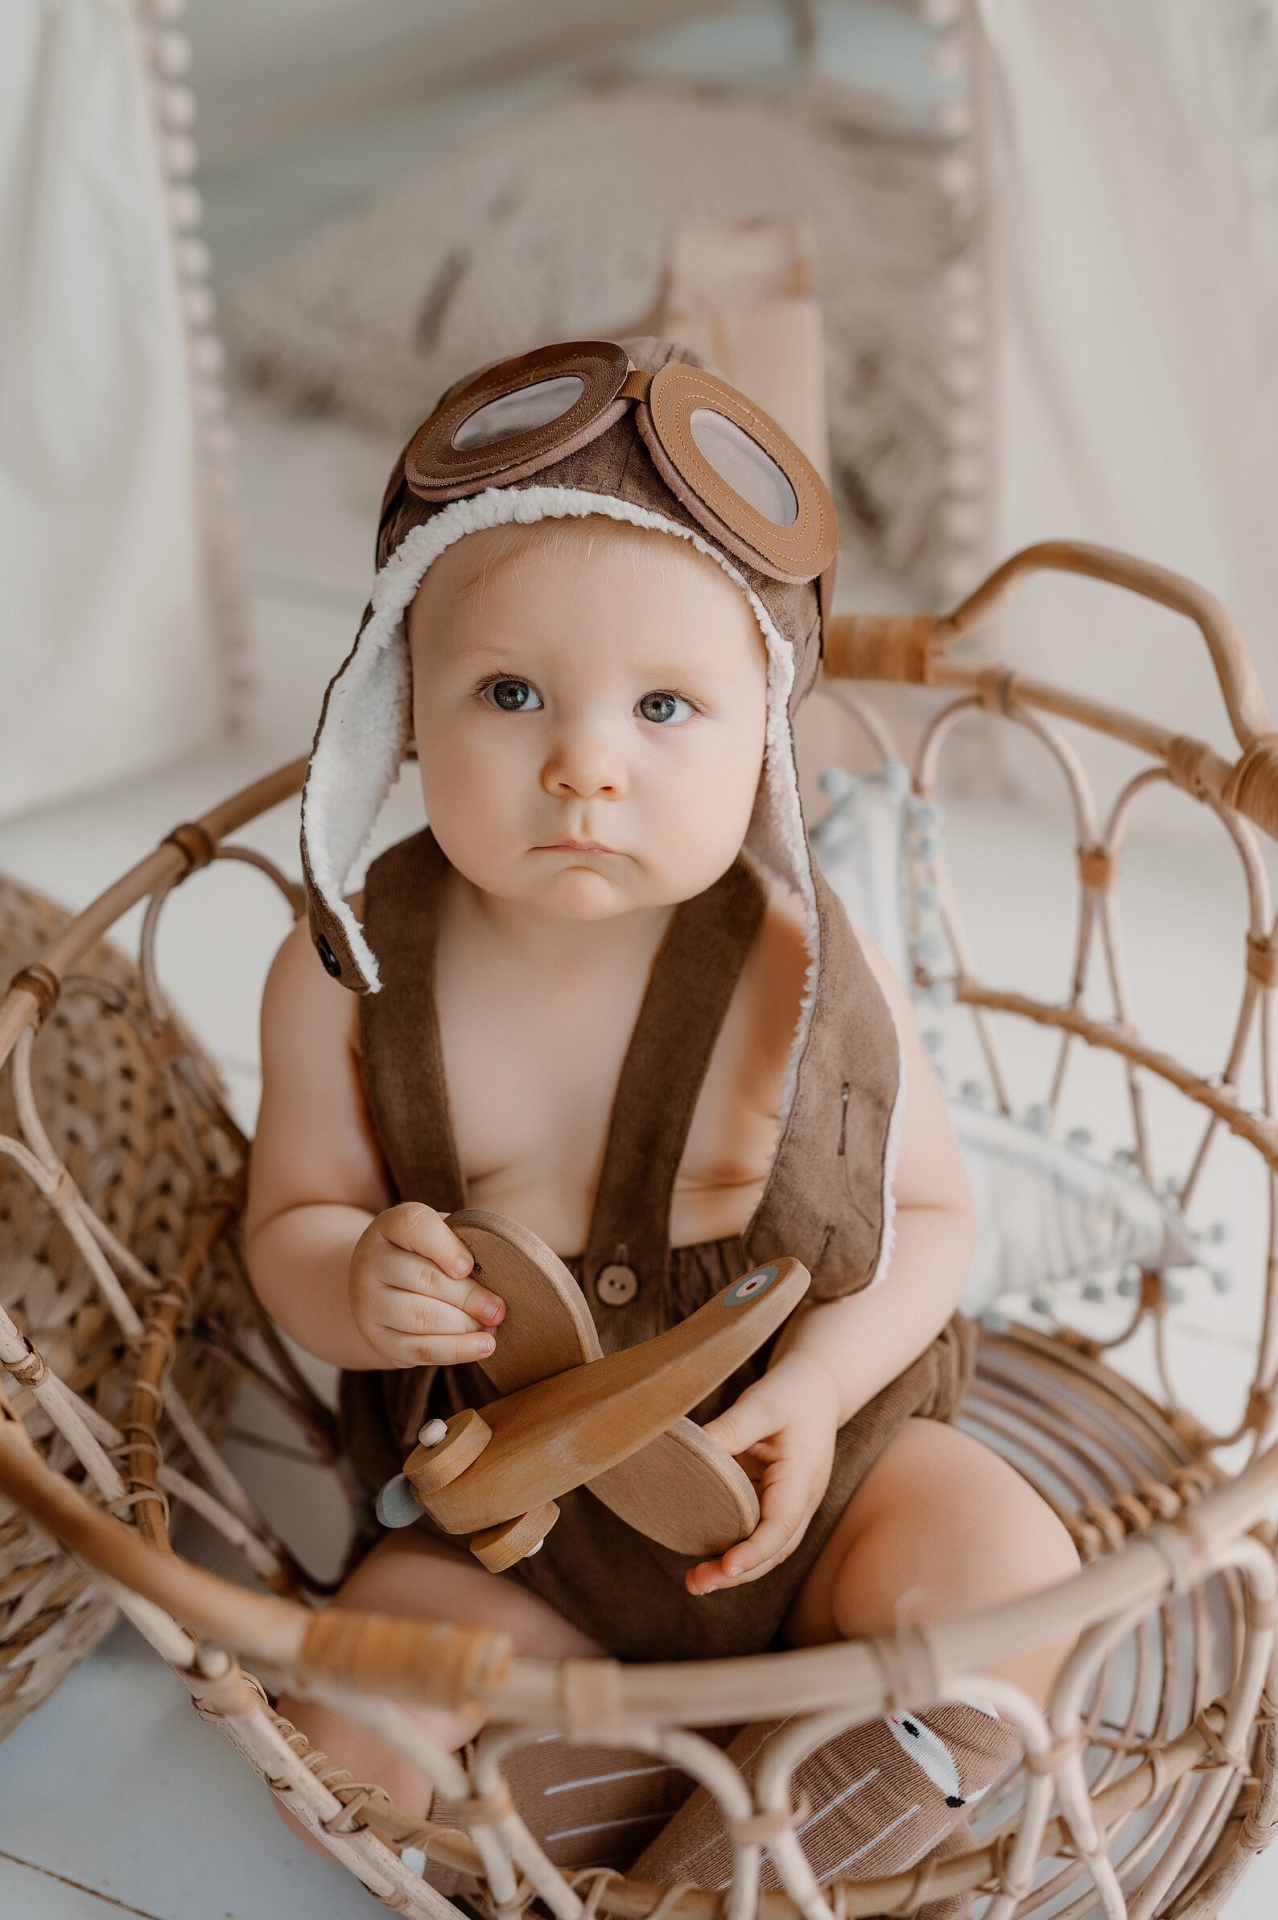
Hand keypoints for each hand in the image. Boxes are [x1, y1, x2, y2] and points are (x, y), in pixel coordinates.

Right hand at [348, 1203, 504, 1367]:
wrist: (382, 1287)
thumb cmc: (426, 1254)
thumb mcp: (440, 1234)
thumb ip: (465, 1241)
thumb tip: (503, 1268)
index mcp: (390, 1226)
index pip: (415, 1226)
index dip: (446, 1247)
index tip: (469, 1266)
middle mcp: (371, 1261)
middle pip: (423, 1279)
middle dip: (468, 1297)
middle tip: (498, 1309)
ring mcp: (369, 1302)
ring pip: (420, 1317)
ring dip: (464, 1325)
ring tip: (492, 1327)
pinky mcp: (378, 1338)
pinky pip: (418, 1348)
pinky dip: (455, 1350)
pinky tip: (482, 1346)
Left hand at [686, 1352, 838, 1595]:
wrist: (819, 1386)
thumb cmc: (792, 1392)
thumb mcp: (761, 1403)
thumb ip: (729, 1429)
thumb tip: (690, 1452)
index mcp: (802, 1478)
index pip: (781, 1525)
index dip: (754, 1550)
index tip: (727, 1567)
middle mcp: (800, 1500)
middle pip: (774, 1550)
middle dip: (738, 1572)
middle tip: (696, 1584)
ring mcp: (789, 1504)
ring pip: (765, 1547)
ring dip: (734, 1568)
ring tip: (694, 1581)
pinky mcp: (773, 1501)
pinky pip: (755, 1531)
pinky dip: (733, 1547)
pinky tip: (704, 1552)